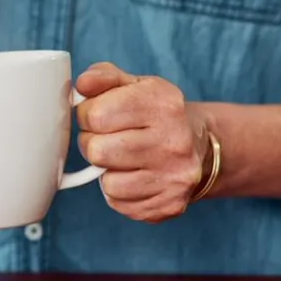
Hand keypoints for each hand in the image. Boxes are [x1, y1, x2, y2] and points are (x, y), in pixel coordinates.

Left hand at [75, 62, 212, 222]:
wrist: (199, 145)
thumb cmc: (156, 112)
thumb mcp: (134, 84)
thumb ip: (103, 77)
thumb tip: (82, 85)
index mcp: (162, 103)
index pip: (96, 115)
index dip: (87, 115)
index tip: (97, 116)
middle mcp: (174, 141)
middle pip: (97, 151)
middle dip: (93, 144)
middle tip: (106, 138)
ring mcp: (175, 176)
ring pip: (107, 182)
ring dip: (106, 170)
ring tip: (121, 157)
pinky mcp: (170, 204)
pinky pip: (119, 203)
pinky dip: (119, 191)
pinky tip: (134, 175)